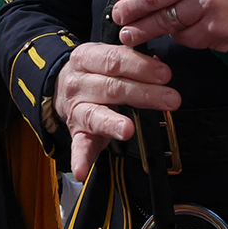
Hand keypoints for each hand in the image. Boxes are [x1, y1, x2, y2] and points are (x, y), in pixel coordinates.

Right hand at [55, 42, 181, 181]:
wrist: (58, 87)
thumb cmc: (92, 73)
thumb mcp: (105, 58)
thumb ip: (130, 60)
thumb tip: (158, 64)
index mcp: (86, 58)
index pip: (114, 60)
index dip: (140, 67)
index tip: (164, 74)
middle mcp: (78, 83)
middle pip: (112, 88)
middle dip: (144, 93)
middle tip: (169, 99)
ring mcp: (76, 109)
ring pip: (96, 115)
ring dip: (113, 124)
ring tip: (128, 129)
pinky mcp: (76, 133)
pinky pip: (78, 147)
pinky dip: (80, 160)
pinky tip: (82, 170)